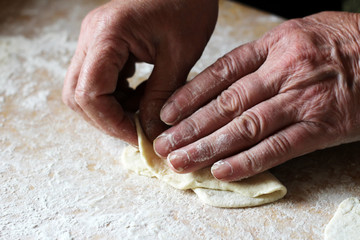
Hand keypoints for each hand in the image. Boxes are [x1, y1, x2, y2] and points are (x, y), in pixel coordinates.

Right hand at [62, 0, 217, 144]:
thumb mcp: (180, 55)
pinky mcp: (103, 45)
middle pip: (77, 95)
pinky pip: (98, 80)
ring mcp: (94, 40)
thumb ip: (162, 96)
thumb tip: (150, 132)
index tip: (138, 137)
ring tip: (142, 114)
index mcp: (108, 35)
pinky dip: (117, 96)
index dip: (112, 123)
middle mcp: (91, 37)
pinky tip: (140, 97)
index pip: (90, 94)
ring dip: (111, 110)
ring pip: (84, 90)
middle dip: (107, 120)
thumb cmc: (188, 7)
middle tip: (137, 131)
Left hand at [154, 12, 359, 180]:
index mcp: (275, 45)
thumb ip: (262, 57)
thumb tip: (224, 81)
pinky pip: (279, 147)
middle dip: (191, 127)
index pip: (221, 72)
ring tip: (182, 161)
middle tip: (165, 145)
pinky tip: (222, 170)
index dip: (190, 94)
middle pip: (227, 103)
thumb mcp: (298, 34)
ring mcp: (303, 100)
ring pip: (246, 127)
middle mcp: (284, 72)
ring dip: (209, 147)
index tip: (167, 113)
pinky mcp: (322, 126)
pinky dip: (248, 161)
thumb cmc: (341, 42)